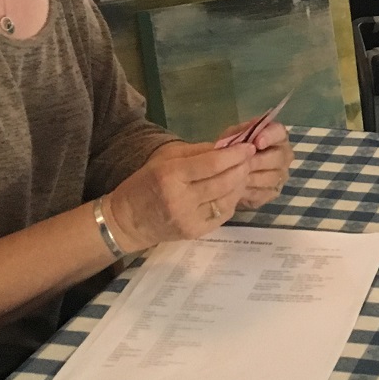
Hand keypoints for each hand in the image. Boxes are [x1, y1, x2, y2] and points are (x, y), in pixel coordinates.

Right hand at [106, 142, 256, 249]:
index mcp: (171, 175)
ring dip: (241, 184)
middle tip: (251, 158)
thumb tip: (229, 147)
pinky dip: (232, 200)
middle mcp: (181, 199)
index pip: (212, 163)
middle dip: (242, 168)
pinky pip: (223, 214)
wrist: (127, 221)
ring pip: (227, 198)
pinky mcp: (195, 232)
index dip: (235, 154)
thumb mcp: (166, 159)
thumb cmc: (145, 183)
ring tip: (244, 173)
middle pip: (224, 181)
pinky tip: (232, 191)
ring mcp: (189, 219)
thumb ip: (198, 152)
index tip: (249, 147)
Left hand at [215, 118, 293, 209]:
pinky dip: (249, 191)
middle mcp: (284, 155)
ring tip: (235, 177)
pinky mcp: (274, 192)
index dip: (270, 136)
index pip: (279, 132)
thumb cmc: (232, 150)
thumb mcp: (232, 137)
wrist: (227, 173)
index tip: (256, 143)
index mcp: (276, 136)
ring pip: (271, 177)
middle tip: (241, 163)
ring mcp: (281, 175)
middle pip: (278, 157)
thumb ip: (238, 133)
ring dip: (252, 177)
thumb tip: (245, 132)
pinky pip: (264, 193)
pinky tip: (237, 189)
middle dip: (258, 160)